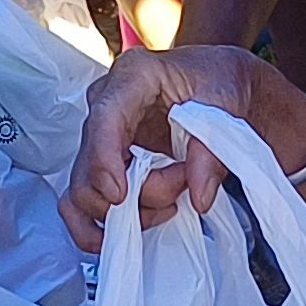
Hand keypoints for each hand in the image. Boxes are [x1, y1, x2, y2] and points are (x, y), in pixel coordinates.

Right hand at [59, 41, 289, 247]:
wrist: (221, 82)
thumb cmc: (219, 81)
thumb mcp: (226, 106)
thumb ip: (212, 152)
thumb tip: (199, 199)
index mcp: (132, 77)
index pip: (103, 119)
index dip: (104, 161)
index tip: (121, 195)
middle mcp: (105, 104)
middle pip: (91, 166)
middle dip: (138, 192)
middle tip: (183, 184)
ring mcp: (99, 136)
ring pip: (85, 191)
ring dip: (128, 212)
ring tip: (173, 200)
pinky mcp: (102, 163)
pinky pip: (79, 205)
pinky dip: (98, 228)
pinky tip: (133, 229)